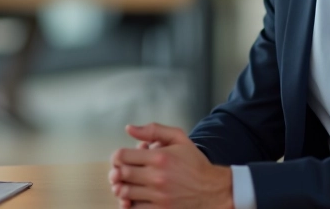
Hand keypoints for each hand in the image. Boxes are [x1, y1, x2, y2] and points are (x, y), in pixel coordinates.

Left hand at [108, 123, 232, 208]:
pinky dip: (128, 205)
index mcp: (160, 157)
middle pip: (120, 174)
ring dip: (121, 188)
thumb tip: (129, 128)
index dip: (117, 157)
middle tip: (120, 173)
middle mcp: (158, 177)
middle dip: (116, 172)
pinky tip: (133, 199)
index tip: (121, 159)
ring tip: (126, 185)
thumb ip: (153, 130)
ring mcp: (159, 196)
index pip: (122, 156)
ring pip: (124, 192)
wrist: (213, 189)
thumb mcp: (179, 138)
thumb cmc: (194, 163)